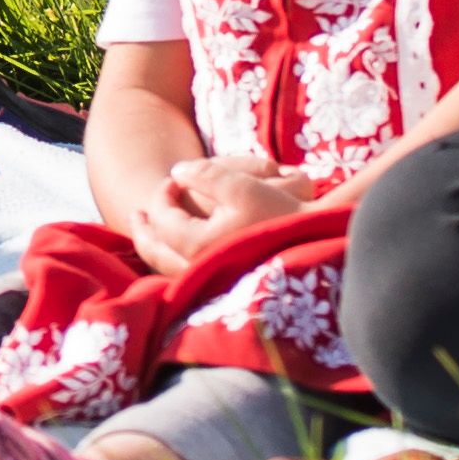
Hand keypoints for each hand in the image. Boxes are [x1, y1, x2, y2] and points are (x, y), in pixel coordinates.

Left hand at [126, 152, 324, 269]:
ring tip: (150, 230)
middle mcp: (199, 269)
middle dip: (144, 229)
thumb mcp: (242, 186)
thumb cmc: (283, 215)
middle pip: (154, 251)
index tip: (174, 177)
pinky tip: (180, 248)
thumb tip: (177, 172)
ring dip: (155, 246)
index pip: (165, 219)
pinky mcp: (223, 287)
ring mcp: (210, 282)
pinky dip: (175, 260)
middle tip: (138, 213)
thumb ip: (205, 174)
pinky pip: (186, 275)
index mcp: (199, 246)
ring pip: (167, 268)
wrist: (320, 245)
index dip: (164, 194)